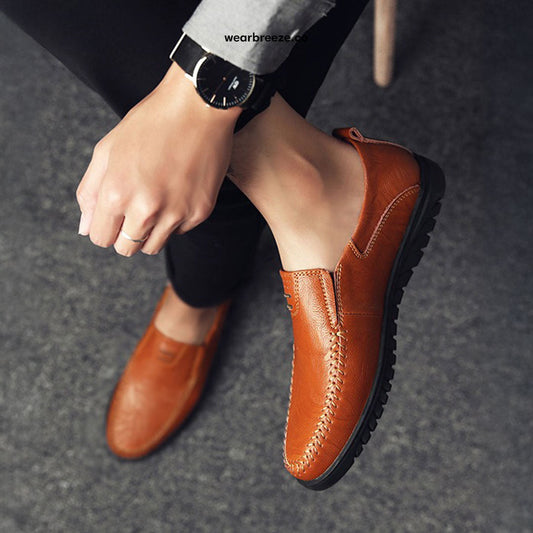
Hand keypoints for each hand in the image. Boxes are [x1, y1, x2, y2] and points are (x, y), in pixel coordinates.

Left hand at [76, 62, 240, 255]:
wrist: (198, 107)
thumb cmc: (150, 123)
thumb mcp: (108, 150)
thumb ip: (90, 192)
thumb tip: (85, 229)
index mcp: (117, 193)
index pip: (101, 238)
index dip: (104, 228)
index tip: (113, 216)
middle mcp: (146, 209)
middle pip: (127, 248)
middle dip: (125, 234)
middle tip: (133, 209)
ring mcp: (177, 212)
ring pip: (154, 246)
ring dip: (150, 230)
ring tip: (156, 199)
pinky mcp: (200, 211)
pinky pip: (180, 230)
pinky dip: (175, 218)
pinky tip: (177, 191)